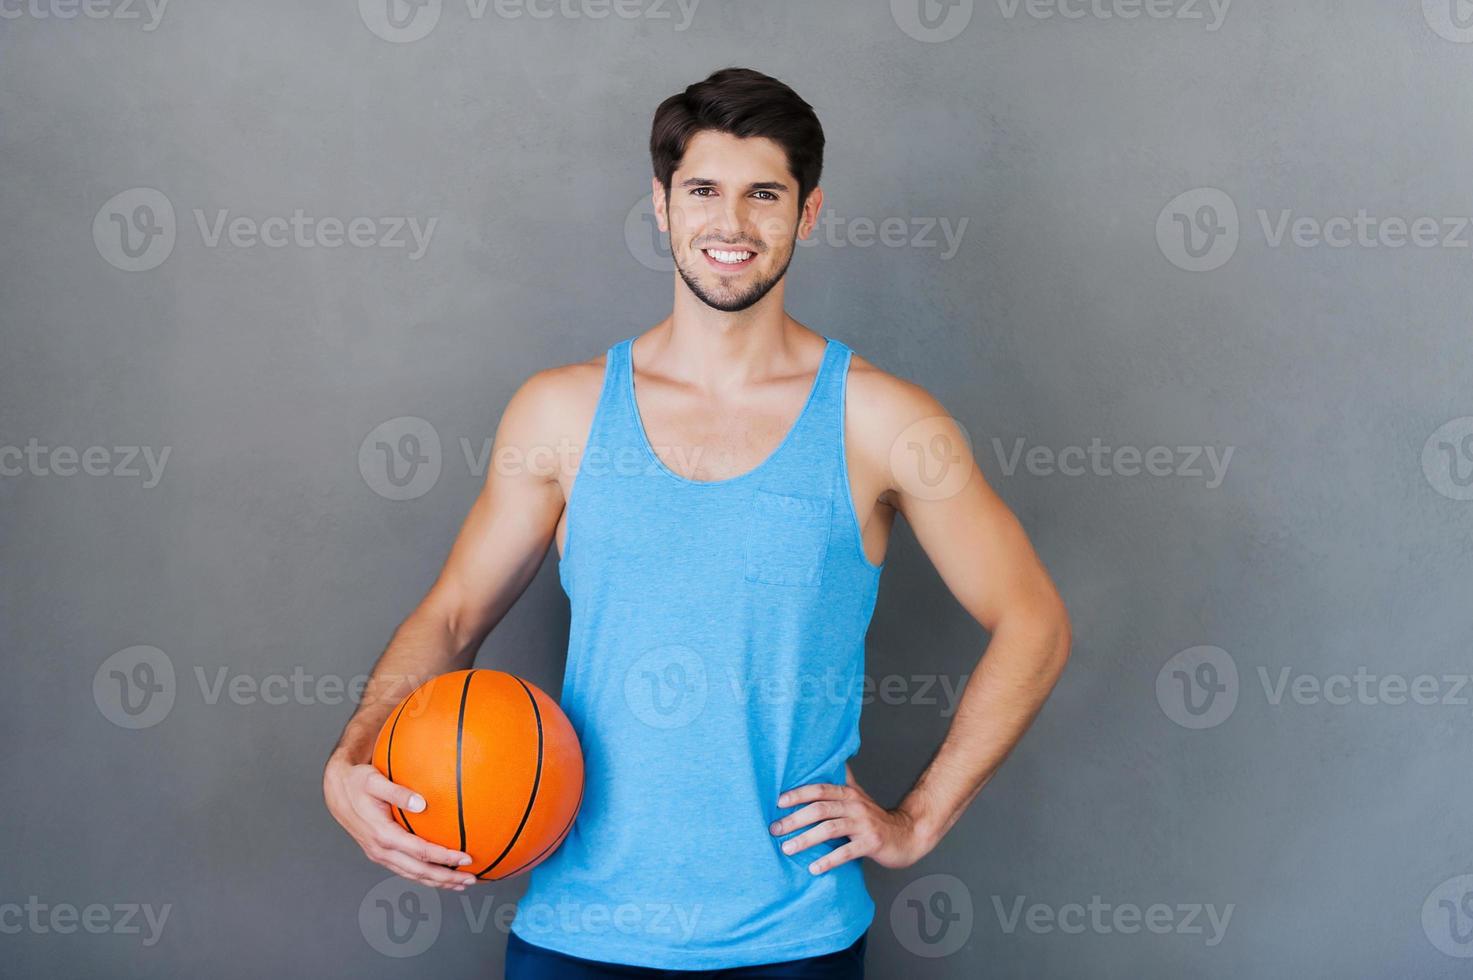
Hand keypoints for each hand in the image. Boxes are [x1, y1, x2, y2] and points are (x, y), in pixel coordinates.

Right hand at [323, 755, 479, 890]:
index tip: (466, 858)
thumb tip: (421, 803)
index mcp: (383, 834)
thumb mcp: (375, 781)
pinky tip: (439, 872)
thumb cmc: (358, 782)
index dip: (444, 857)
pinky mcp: (380, 853)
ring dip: (436, 881)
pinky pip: (405, 869)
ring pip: (412, 874)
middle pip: (419, 871)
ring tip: (460, 883)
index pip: (420, 851)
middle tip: (471, 880)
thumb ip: (398, 792)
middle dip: (445, 878)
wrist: (336, 791)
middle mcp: (381, 850)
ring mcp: (379, 854)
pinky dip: (424, 875)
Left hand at [768, 765, 936, 874]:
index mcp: (848, 794)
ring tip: (787, 849)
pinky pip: (846, 852)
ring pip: (830, 829)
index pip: (819, 789)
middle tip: (774, 829)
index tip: (778, 802)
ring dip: (806, 839)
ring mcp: (863, 824)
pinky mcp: (871, 843)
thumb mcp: (858, 796)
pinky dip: (829, 860)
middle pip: (820, 809)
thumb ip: (842, 781)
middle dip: (794, 819)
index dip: (798, 794)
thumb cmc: (875, 818)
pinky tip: (814, 869)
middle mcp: (855, 806)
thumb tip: (828, 761)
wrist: (908, 834)